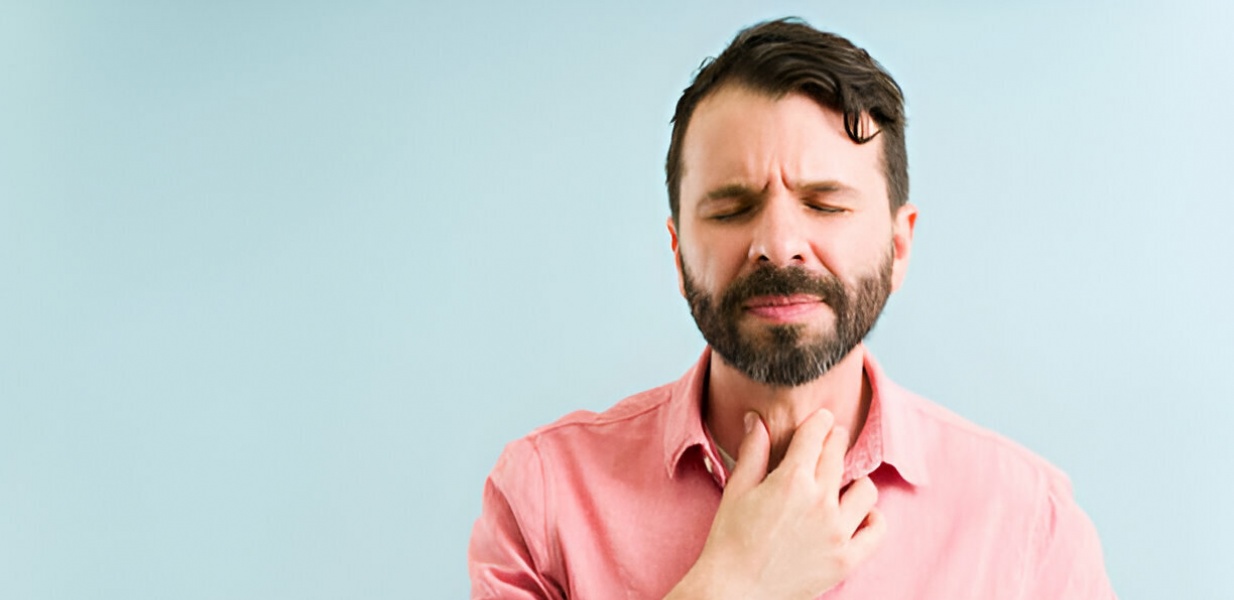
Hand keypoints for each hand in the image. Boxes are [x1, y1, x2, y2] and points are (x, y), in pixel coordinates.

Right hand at [667, 409, 885, 599]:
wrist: (734, 591)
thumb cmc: (729, 540)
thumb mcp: (737, 490)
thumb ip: (753, 452)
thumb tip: (756, 419)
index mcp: (791, 480)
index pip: (816, 435)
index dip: (819, 421)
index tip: (821, 419)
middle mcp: (820, 502)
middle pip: (839, 455)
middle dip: (835, 441)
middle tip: (831, 440)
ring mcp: (837, 532)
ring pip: (866, 490)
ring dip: (855, 481)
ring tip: (842, 484)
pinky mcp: (846, 559)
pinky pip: (877, 530)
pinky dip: (872, 518)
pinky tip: (859, 515)